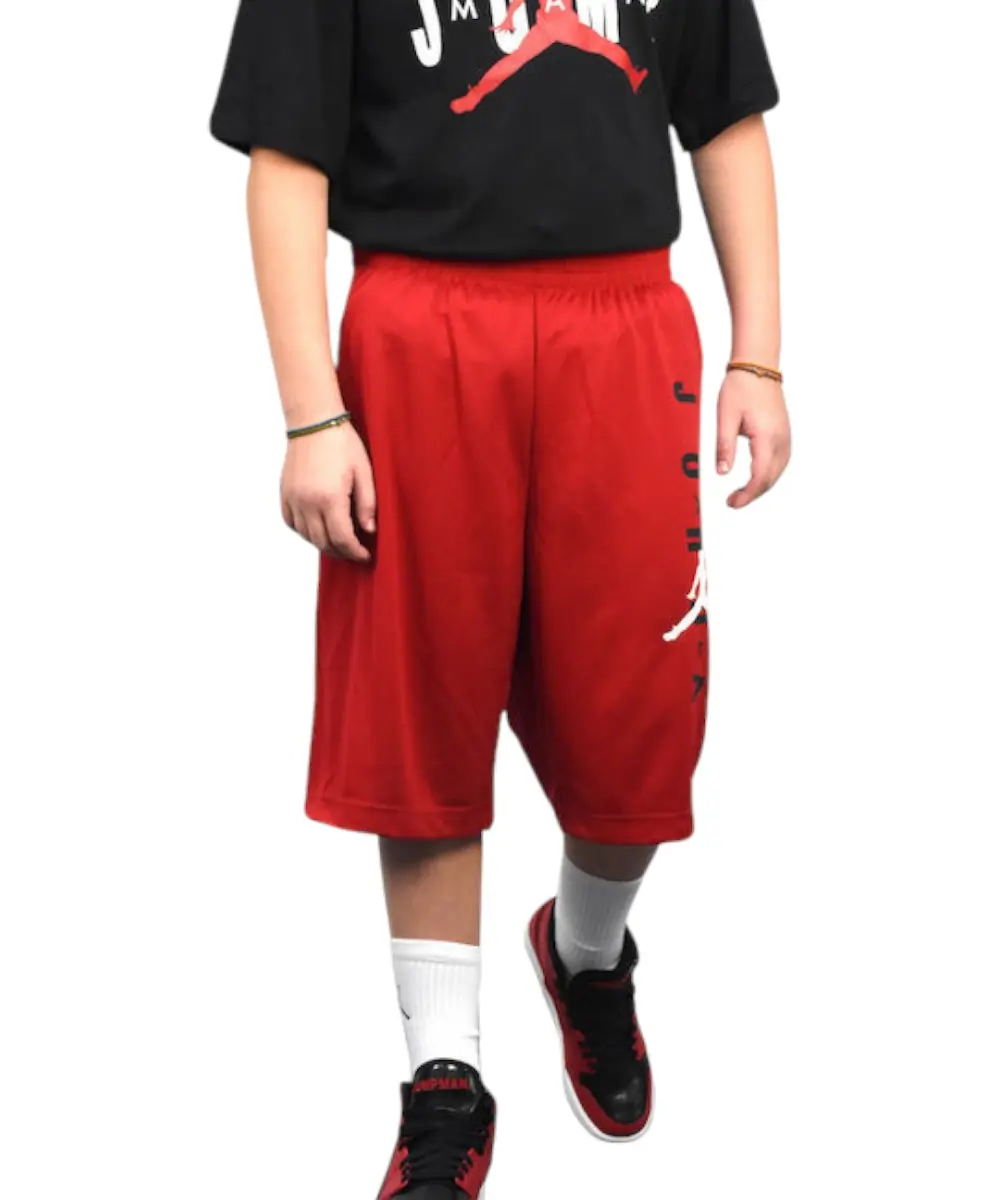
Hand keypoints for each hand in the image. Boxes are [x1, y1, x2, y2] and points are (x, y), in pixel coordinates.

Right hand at [280, 421, 375, 560]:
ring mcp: (293, 499)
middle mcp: (307, 502)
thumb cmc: (342, 443)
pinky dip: (305, 532)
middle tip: (355, 553)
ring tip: (340, 543)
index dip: (355, 552)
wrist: (313, 422)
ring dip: (324, 544)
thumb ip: (367, 504)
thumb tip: (368, 530)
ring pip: (307, 536)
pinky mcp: (284, 493)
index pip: (342, 539)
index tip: (365, 556)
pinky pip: (292, 523)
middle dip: (341, 552)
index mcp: (330, 498)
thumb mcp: (364, 472)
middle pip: (323, 542)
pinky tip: (318, 530)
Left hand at [716, 370, 790, 508]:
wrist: (757, 365)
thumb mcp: (725, 417)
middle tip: (733, 501)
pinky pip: (781, 461)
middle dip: (753, 494)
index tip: (732, 503)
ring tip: (743, 492)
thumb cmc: (741, 387)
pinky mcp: (784, 432)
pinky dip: (770, 473)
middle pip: (771, 478)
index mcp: (766, 437)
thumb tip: (722, 472)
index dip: (746, 495)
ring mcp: (786, 435)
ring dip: (762, 485)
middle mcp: (781, 439)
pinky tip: (757, 476)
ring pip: (778, 471)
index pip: (760, 477)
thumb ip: (724, 446)